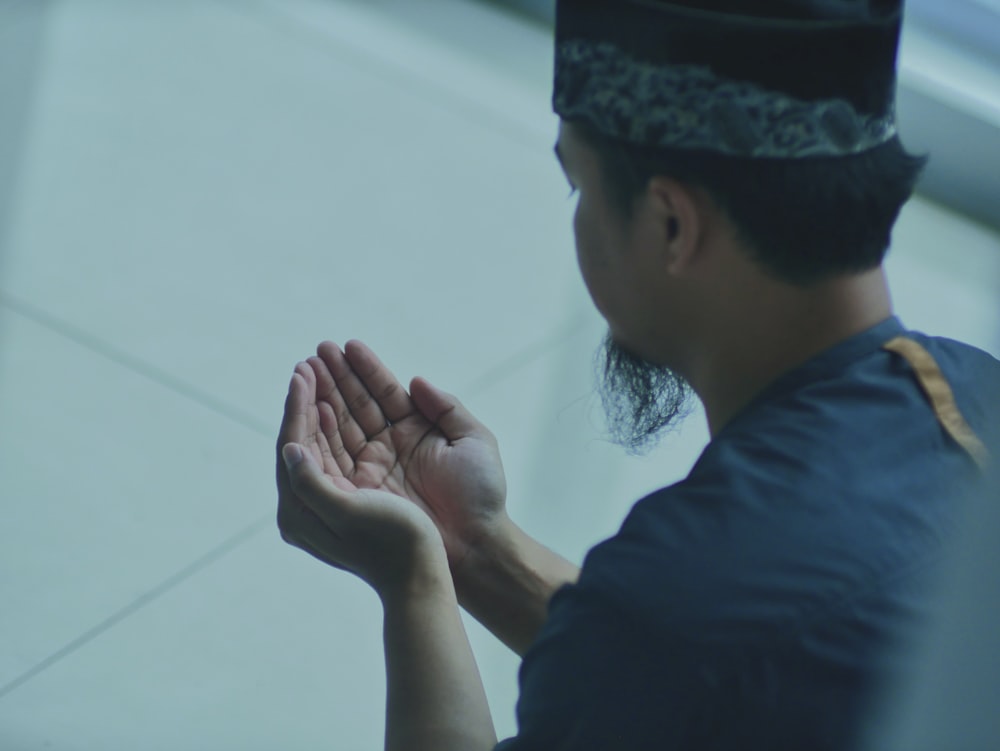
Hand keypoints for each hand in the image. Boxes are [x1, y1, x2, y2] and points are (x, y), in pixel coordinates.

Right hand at [276, 341, 508, 579]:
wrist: (475, 545)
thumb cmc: (481, 496)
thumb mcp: (473, 442)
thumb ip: (446, 408)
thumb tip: (416, 380)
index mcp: (417, 430)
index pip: (385, 392)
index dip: (365, 368)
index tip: (345, 345)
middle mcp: (390, 446)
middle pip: (356, 405)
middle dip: (334, 379)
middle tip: (314, 353)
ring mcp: (373, 468)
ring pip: (341, 426)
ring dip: (321, 398)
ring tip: (303, 372)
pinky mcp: (359, 491)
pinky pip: (334, 456)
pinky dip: (319, 432)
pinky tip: (310, 407)